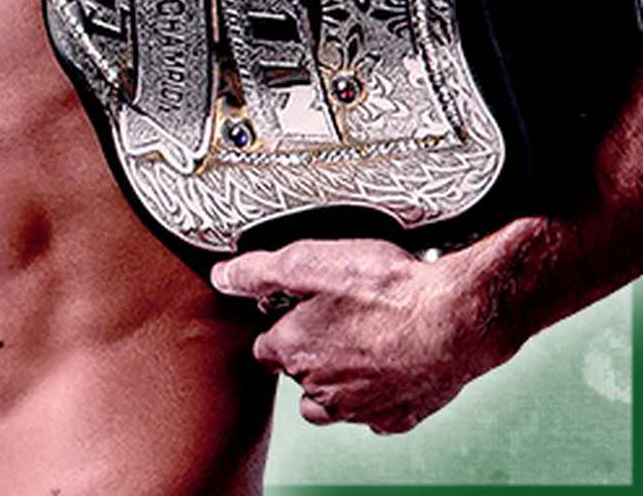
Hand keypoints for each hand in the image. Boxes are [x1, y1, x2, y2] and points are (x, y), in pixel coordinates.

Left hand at [210, 239, 507, 433]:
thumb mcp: (309, 261)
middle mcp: (321, 388)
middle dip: (305, 349)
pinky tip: (387, 364)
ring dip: (334, 378)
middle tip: (330, 317)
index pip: (265, 346)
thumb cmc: (386, 288)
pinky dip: (374, 393)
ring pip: (330, 401)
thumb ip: (259, 271)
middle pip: (297, 373)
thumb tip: (223, 277)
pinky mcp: (397, 416)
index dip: (277, 322)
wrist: (454, 319)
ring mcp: (360, 408)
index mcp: (294, 351)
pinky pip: (373, 412)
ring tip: (355, 343)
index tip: (291, 307)